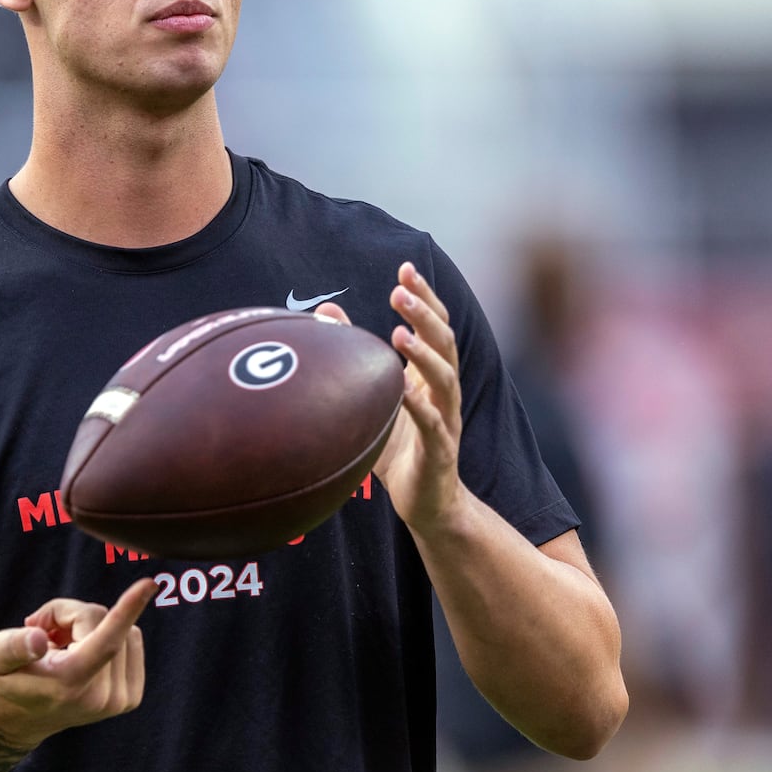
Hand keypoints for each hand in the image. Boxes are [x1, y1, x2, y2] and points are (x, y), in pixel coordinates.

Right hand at [0, 578, 155, 747]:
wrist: (21, 717)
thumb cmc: (9, 677)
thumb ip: (12, 645)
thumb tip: (39, 638)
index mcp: (70, 683)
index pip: (106, 642)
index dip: (128, 608)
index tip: (150, 584)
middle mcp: (100, 697)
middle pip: (102, 619)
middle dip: (73, 615)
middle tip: (46, 632)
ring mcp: (119, 701)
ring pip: (123, 628)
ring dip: (93, 626)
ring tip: (64, 646)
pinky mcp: (132, 698)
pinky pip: (133, 641)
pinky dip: (112, 636)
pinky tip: (85, 653)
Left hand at [316, 262, 463, 531]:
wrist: (428, 503)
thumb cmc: (399, 447)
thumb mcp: (374, 396)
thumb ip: (356, 355)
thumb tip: (325, 312)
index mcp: (430, 375)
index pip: (435, 326)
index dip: (424, 297)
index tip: (405, 269)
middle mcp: (444, 391)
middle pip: (444, 342)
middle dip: (425, 313)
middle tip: (400, 290)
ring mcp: (445, 419)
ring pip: (444, 378)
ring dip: (424, 353)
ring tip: (401, 332)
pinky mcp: (439, 450)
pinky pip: (433, 424)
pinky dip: (420, 406)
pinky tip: (404, 391)